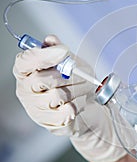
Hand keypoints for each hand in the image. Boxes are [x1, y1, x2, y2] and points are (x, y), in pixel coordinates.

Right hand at [13, 35, 135, 161]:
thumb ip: (58, 50)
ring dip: (78, 90)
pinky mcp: (49, 122)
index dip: (44, 55)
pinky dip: (78, 104)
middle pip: (41, 80)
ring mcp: (36, 108)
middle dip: (68, 75)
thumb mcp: (69, 61)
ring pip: (56, 96)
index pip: (25, 61)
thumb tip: (51, 40)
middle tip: (82, 75)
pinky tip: (80, 101)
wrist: (86, 104)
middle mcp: (26, 90)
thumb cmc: (74, 81)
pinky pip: (65, 111)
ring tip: (85, 88)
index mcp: (26, 71)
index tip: (64, 51)